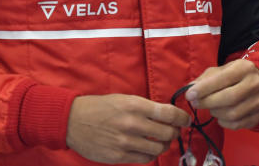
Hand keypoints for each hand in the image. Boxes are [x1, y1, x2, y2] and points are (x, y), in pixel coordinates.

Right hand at [66, 93, 190, 163]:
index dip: (182, 118)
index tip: (186, 120)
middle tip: (174, 131)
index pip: (169, 113)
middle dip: (174, 132)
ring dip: (164, 145)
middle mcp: (132, 124)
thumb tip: (167, 115)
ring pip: (159, 148)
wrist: (72, 121)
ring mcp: (125, 142)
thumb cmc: (99, 107)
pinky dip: (151, 155)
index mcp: (134, 105)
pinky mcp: (119, 156)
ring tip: (161, 141)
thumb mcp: (124, 99)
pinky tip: (148, 149)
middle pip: (167, 132)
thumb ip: (145, 107)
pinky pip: (145, 159)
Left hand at [185, 59, 258, 129]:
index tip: (190, 95)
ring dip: (215, 112)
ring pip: (233, 113)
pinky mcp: (258, 116)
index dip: (205, 88)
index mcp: (244, 68)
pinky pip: (236, 124)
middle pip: (230, 97)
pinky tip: (220, 115)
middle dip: (208, 102)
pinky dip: (223, 122)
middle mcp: (255, 83)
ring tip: (210, 107)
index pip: (223, 78)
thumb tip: (190, 89)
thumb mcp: (221, 70)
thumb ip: (205, 78)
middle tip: (195, 103)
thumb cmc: (235, 77)